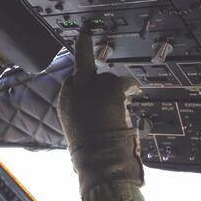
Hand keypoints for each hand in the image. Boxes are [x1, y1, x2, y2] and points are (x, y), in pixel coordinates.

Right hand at [57, 29, 142, 192]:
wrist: (100, 160)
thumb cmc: (90, 155)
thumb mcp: (78, 132)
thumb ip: (82, 115)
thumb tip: (92, 113)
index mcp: (65, 104)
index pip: (71, 82)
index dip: (82, 81)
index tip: (89, 81)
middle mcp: (75, 92)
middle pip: (83, 67)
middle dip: (87, 58)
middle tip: (85, 41)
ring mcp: (92, 88)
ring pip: (106, 77)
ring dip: (114, 86)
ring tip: (123, 99)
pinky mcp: (109, 90)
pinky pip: (123, 81)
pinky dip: (130, 85)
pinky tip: (135, 90)